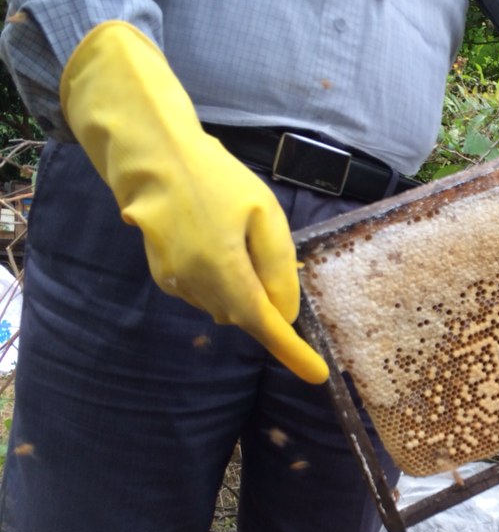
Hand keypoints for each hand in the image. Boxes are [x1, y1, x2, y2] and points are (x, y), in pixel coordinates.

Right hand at [60, 21, 328, 383]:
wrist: (150, 156)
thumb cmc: (215, 178)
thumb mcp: (264, 214)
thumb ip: (278, 268)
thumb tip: (285, 314)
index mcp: (223, 271)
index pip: (265, 325)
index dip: (292, 352)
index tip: (316, 375)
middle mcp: (196, 288)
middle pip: (248, 314)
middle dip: (267, 298)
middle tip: (264, 246)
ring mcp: (176, 286)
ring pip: (229, 305)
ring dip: (244, 287)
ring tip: (235, 234)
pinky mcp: (164, 278)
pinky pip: (208, 293)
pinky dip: (223, 280)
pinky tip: (214, 239)